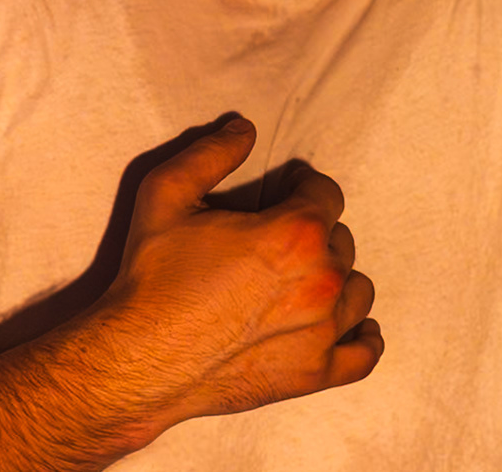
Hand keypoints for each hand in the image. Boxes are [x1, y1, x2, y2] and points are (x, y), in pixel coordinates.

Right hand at [100, 117, 382, 424]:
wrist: (138, 359)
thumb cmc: (152, 277)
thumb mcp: (167, 194)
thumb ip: (212, 152)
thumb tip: (245, 128)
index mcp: (295, 233)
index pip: (326, 194)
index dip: (304, 187)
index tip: (288, 190)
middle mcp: (321, 280)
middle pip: (341, 241)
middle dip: (315, 234)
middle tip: (280, 242)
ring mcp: (323, 332)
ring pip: (356, 291)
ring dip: (336, 280)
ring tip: (305, 280)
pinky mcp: (314, 374)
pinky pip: (363, 355)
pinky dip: (362, 338)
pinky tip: (351, 326)